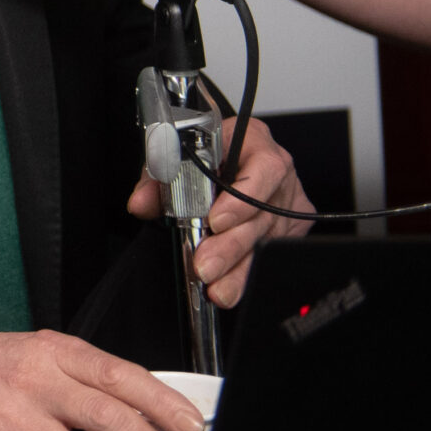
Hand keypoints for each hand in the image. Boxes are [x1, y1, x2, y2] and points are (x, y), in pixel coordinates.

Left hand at [126, 114, 311, 303]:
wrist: (227, 151)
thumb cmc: (205, 149)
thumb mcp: (177, 153)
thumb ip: (156, 176)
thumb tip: (141, 203)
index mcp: (254, 142)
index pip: (264, 169)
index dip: (242, 199)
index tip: (216, 220)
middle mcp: (277, 173)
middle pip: (261, 215)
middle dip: (230, 245)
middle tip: (205, 265)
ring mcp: (286, 202)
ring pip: (267, 241)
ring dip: (238, 269)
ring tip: (216, 288)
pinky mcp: (290, 227)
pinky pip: (270, 253)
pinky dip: (245, 273)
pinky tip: (229, 287)